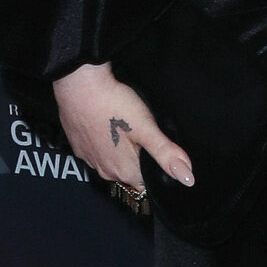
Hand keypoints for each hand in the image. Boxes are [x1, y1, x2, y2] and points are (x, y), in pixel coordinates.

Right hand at [52, 61, 193, 190]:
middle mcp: (105, 171)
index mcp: (124, 171)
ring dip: (122, 150)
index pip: (147, 180)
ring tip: (125, 127)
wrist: (78, 86)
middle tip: (141, 133)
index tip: (155, 147)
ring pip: (114, 162)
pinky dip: (105, 142)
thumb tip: (187, 178)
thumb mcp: (147, 128)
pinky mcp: (78, 147)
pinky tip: (108, 125)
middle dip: (140, 158)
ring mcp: (89, 160)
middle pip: (131, 172)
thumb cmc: (113, 104)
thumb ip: (167, 154)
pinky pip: (98, 152)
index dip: (154, 165)